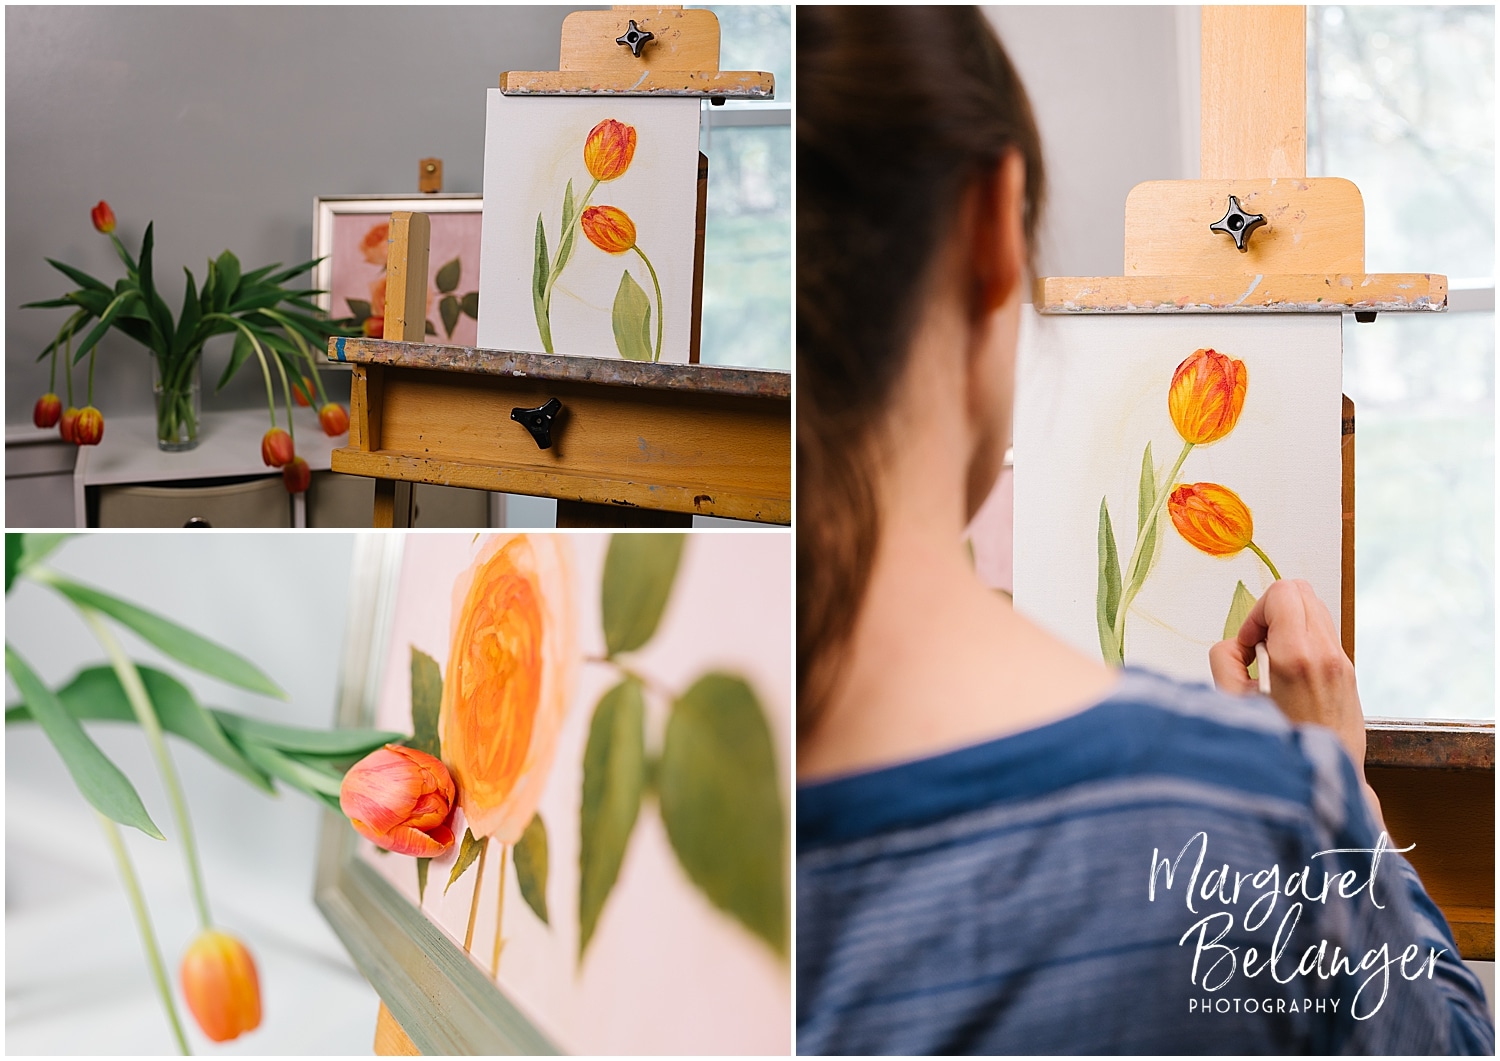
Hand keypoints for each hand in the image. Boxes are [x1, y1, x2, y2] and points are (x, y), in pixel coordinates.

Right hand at [1208, 579, 1365, 769]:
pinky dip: (1302, 640)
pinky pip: (1323, 633)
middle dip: (1271, 612)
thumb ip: (1223, 660)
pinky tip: (1289, 675)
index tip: (1247, 646)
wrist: (1327, 782)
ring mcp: (1342, 662)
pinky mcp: (1349, 672)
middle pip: (1300, 591)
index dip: (1255, 613)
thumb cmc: (1279, 748)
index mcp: (1298, 657)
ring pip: (1313, 609)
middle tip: (1258, 647)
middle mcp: (1326, 653)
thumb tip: (1234, 646)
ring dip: (1287, 625)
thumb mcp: (1234, 705)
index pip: (1281, 592)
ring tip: (1273, 662)